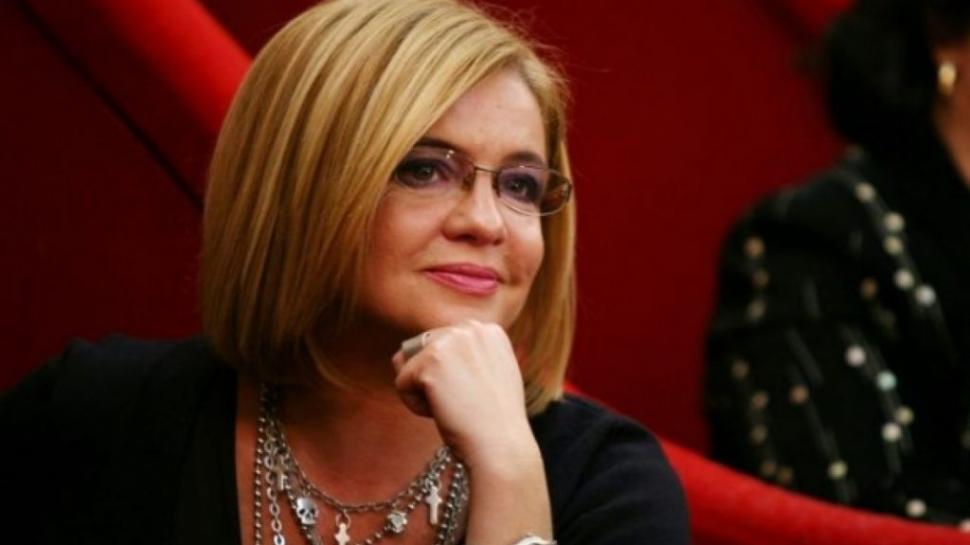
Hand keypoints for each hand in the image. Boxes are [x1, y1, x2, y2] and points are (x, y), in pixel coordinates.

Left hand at [391, 320, 535, 469]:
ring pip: (409, 367)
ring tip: (454, 406)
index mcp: (488, 330)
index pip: (442, 345)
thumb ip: (460, 358)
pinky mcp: (429, 362)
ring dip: (424, 393)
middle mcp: (470, 328)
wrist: (502, 447)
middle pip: (422, 351)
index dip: (451, 378)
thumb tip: (399, 355)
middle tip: (464, 403)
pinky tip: (444, 412)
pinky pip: (401, 384)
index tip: (475, 395)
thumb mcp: (487, 376)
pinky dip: (415, 406)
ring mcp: (450, 342)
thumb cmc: (494, 422)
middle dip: (434, 382)